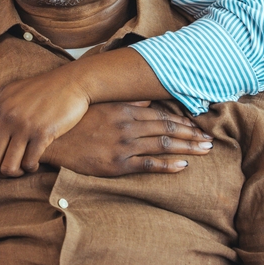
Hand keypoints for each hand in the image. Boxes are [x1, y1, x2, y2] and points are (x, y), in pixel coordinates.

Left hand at [0, 69, 89, 176]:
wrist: (72, 83)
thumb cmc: (37, 89)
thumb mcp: (5, 92)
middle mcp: (8, 118)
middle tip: (7, 170)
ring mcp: (26, 126)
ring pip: (9, 166)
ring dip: (14, 172)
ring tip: (21, 168)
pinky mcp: (45, 133)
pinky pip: (30, 163)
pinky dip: (31, 168)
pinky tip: (35, 162)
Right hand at [41, 102, 212, 175]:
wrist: (54, 140)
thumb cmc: (77, 122)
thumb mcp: (101, 105)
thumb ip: (126, 101)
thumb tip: (147, 98)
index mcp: (125, 110)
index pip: (162, 115)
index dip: (183, 122)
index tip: (199, 127)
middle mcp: (128, 126)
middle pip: (168, 130)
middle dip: (191, 135)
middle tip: (209, 141)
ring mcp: (124, 146)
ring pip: (163, 146)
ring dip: (187, 148)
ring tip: (204, 150)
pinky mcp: (117, 165)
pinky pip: (148, 165)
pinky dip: (168, 165)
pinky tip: (183, 166)